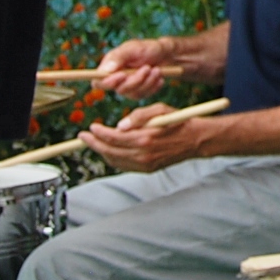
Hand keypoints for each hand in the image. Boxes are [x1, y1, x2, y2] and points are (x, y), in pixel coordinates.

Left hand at [81, 102, 210, 172]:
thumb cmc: (179, 121)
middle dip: (94, 144)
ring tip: (94, 143)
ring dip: (102, 152)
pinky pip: (124, 166)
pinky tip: (109, 151)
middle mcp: (143, 154)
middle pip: (109, 151)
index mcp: (145, 138)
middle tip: (83, 137)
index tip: (91, 128)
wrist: (196, 140)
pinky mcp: (147, 169)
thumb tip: (119, 125)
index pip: (113, 138)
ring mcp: (145, 164)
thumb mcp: (160, 109)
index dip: (99, 133)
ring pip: (115, 160)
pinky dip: (113, 158)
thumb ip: (139, 115)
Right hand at [95, 39, 172, 99]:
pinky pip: (144, 95)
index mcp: (111, 68)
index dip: (108, 83)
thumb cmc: (148, 48)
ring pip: (133, 94)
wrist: (167, 54)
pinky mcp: (140, 92)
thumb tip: (104, 71)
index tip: (123, 75)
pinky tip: (159, 76)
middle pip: (119, 90)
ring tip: (157, 69)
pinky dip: (153, 85)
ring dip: (147, 81)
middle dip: (136, 80)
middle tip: (148, 67)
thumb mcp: (133, 48)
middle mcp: (117, 80)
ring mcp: (129, 88)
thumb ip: (118, 57)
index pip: (99, 83)